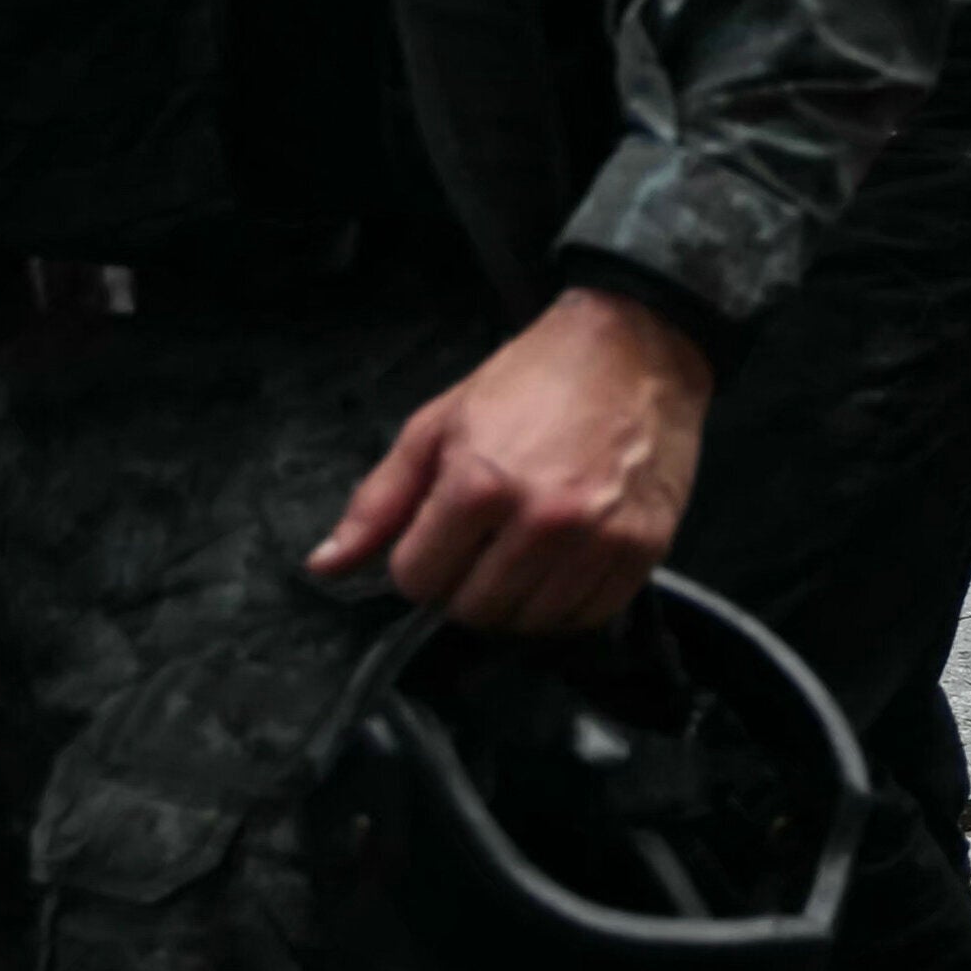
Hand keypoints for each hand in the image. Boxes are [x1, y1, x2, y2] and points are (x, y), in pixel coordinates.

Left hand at [316, 286, 713, 636]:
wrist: (636, 348)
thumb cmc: (532, 380)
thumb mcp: (437, 425)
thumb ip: (378, 502)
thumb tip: (325, 567)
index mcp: (479, 482)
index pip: (418, 580)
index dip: (418, 562)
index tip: (439, 536)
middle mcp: (543, 518)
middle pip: (473, 610)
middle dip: (464, 586)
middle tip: (482, 544)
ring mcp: (599, 537)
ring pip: (531, 622)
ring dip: (516, 599)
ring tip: (523, 552)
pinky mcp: (644, 548)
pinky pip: (589, 616)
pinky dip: (567, 603)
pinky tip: (563, 563)